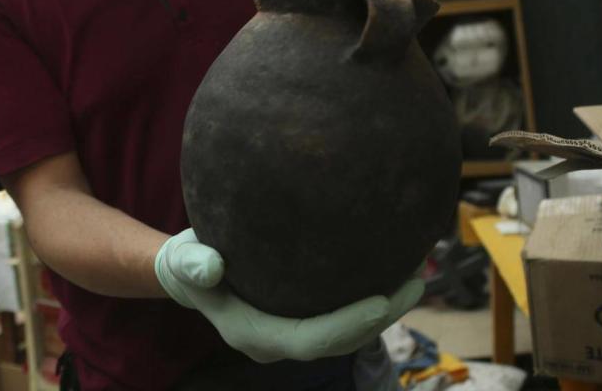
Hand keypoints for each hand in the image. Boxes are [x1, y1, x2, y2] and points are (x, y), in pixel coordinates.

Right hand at [154, 229, 422, 362]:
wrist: (189, 270)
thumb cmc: (189, 260)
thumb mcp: (185, 259)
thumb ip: (194, 264)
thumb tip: (212, 265)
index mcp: (256, 334)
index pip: (314, 338)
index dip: (351, 323)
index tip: (383, 299)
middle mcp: (280, 342)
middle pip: (341, 341)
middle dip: (381, 317)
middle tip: (415, 283)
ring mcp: (292, 333)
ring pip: (348, 333)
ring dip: (384, 311)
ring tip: (416, 276)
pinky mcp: (302, 317)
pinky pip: (343, 317)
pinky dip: (371, 299)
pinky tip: (392, 268)